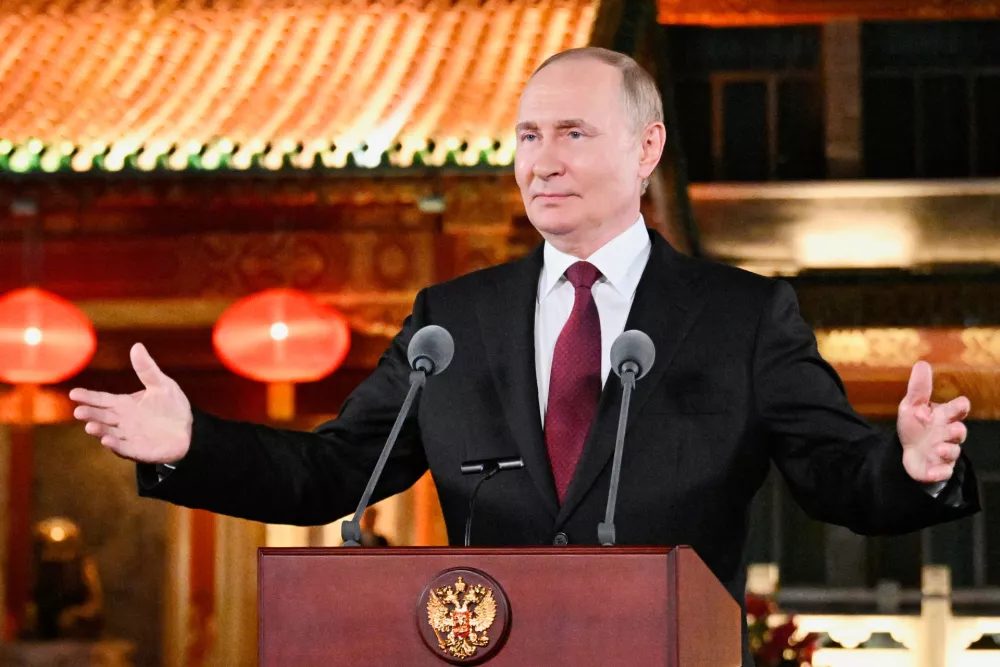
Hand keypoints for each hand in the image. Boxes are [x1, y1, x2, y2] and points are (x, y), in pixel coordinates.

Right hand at [69, 343, 192, 463]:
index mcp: (125, 404)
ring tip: (90, 426)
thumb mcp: (162, 385)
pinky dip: (115, 445)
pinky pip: (124, 448)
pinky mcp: (138, 450)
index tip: (74, 393)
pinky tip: (107, 441)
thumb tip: (137, 346)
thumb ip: (147, 369)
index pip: (102, 400)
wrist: (189, 430)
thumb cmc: (172, 407)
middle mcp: (122, 420)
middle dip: (90, 414)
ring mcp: (128, 436)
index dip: (88, 397)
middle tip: (79, 411)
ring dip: (99, 430)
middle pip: (102, 416)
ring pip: (109, 433)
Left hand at [897, 361, 968, 483]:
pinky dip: (939, 472)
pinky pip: (943, 472)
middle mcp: (947, 434)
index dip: (960, 407)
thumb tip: (922, 363)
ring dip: (948, 450)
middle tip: (952, 429)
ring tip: (939, 448)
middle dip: (957, 431)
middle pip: (959, 431)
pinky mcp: (937, 469)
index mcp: (943, 417)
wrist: (908, 453)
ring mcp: (944, 452)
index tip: (961, 405)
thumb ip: (919, 389)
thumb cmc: (915, 427)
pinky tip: (933, 471)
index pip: (957, 410)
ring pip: (952, 452)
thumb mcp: (912, 407)